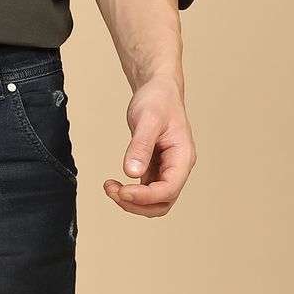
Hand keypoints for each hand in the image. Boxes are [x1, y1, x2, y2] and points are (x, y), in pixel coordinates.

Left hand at [104, 73, 196, 215]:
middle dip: (136, 204)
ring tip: (110, 188)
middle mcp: (178, 168)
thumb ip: (140, 146)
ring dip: (131, 201)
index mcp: (183, 157)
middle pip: (162, 203)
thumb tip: (131, 172)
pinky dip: (129, 193)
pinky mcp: (155, 168)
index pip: (168, 190)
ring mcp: (167, 170)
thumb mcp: (148, 119)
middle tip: (113, 191)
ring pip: (153, 201)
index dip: (145, 196)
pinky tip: (114, 184)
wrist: (158, 89)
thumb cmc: (158, 100)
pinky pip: (145, 191)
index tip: (122, 190)